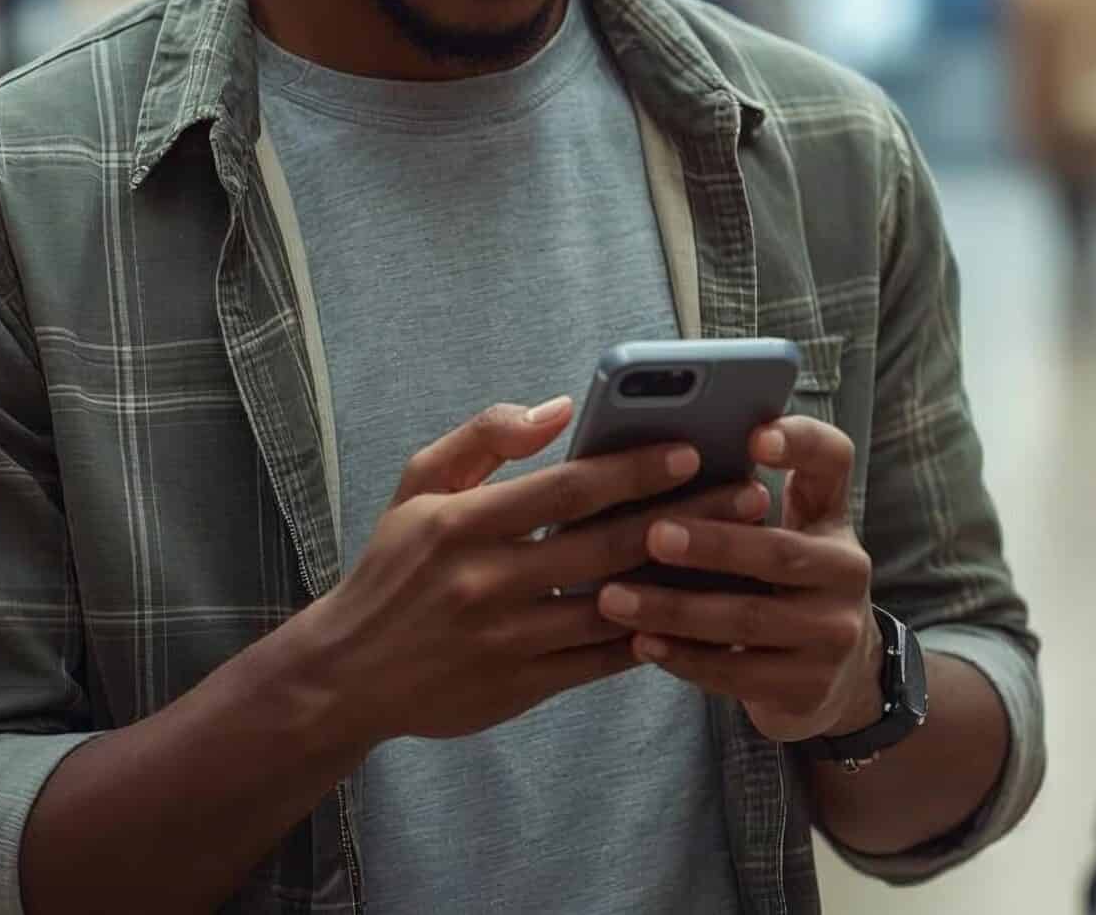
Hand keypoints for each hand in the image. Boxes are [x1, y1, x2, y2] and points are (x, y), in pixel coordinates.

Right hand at [282, 397, 756, 749]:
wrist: (345, 674)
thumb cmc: (393, 568)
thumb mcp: (418, 487)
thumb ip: (485, 437)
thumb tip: (559, 408)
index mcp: (463, 524)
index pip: (565, 490)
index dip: (633, 468)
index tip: (692, 448)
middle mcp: (487, 582)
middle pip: (606, 546)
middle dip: (687, 517)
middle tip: (749, 495)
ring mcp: (506, 639)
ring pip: (615, 606)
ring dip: (684, 579)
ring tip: (742, 552)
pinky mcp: (520, 687)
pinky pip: (601, 661)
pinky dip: (651, 637)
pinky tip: (697, 614)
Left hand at [593, 415, 880, 744]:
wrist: (837, 678)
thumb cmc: (782, 588)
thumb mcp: (785, 535)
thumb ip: (742, 502)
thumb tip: (655, 463)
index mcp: (833, 516)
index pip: (832, 461)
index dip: (800, 443)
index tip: (755, 435)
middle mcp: (847, 570)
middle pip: (779, 552)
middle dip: (711, 544)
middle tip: (652, 535)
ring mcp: (835, 633)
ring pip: (748, 619)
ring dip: (675, 609)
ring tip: (615, 598)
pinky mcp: (811, 686)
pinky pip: (737, 671)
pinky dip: (684, 657)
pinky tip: (641, 644)